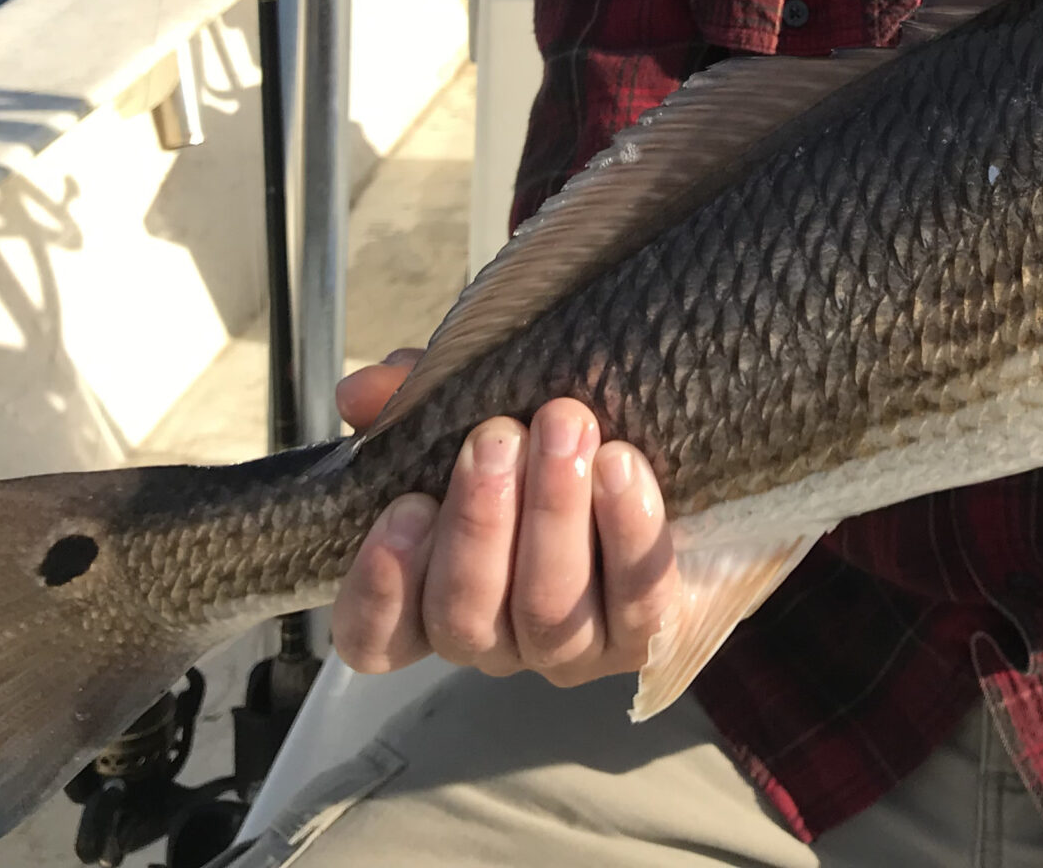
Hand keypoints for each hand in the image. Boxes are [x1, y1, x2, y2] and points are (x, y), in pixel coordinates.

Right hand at [329, 351, 683, 683]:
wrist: (681, 483)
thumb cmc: (558, 447)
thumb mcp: (484, 409)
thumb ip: (417, 403)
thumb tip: (360, 393)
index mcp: (437, 595)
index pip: (376, 637)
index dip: (379, 588)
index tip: (405, 506)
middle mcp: (496, 636)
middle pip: (462, 616)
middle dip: (477, 522)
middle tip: (497, 436)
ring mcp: (570, 649)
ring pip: (547, 609)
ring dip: (552, 513)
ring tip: (566, 428)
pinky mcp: (647, 639)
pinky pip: (635, 600)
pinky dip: (628, 530)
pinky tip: (622, 466)